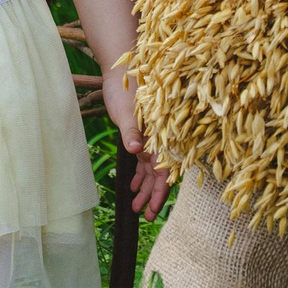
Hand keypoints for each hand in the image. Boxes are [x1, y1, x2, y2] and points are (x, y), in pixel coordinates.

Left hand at [103, 60, 169, 216]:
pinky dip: (140, 176)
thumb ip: (132, 131)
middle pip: (160, 175)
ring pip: (152, 171)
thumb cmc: (126, 89)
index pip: (165, 170)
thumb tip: (136, 150)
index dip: (160, 192)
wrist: (122, 71)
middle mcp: (159, 140)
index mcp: (161, 135)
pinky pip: (143, 162)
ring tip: (137, 208)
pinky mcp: (141, 136)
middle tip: (145, 216)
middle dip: (153, 197)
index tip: (154, 210)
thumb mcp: (127, 111)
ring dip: (145, 190)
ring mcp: (151, 140)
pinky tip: (133, 189)